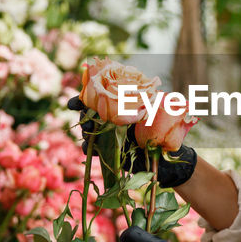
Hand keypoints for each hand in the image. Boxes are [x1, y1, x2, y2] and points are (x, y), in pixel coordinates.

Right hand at [66, 96, 197, 187]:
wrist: (165, 156)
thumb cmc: (163, 131)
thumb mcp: (158, 112)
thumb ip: (151, 100)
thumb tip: (154, 85)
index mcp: (119, 106)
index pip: (96, 98)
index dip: (82, 99)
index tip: (75, 104)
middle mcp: (111, 119)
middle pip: (88, 114)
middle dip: (83, 116)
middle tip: (87, 119)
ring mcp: (108, 135)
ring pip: (88, 131)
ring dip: (85, 131)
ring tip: (89, 133)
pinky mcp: (108, 152)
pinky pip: (94, 149)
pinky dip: (88, 148)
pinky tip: (88, 149)